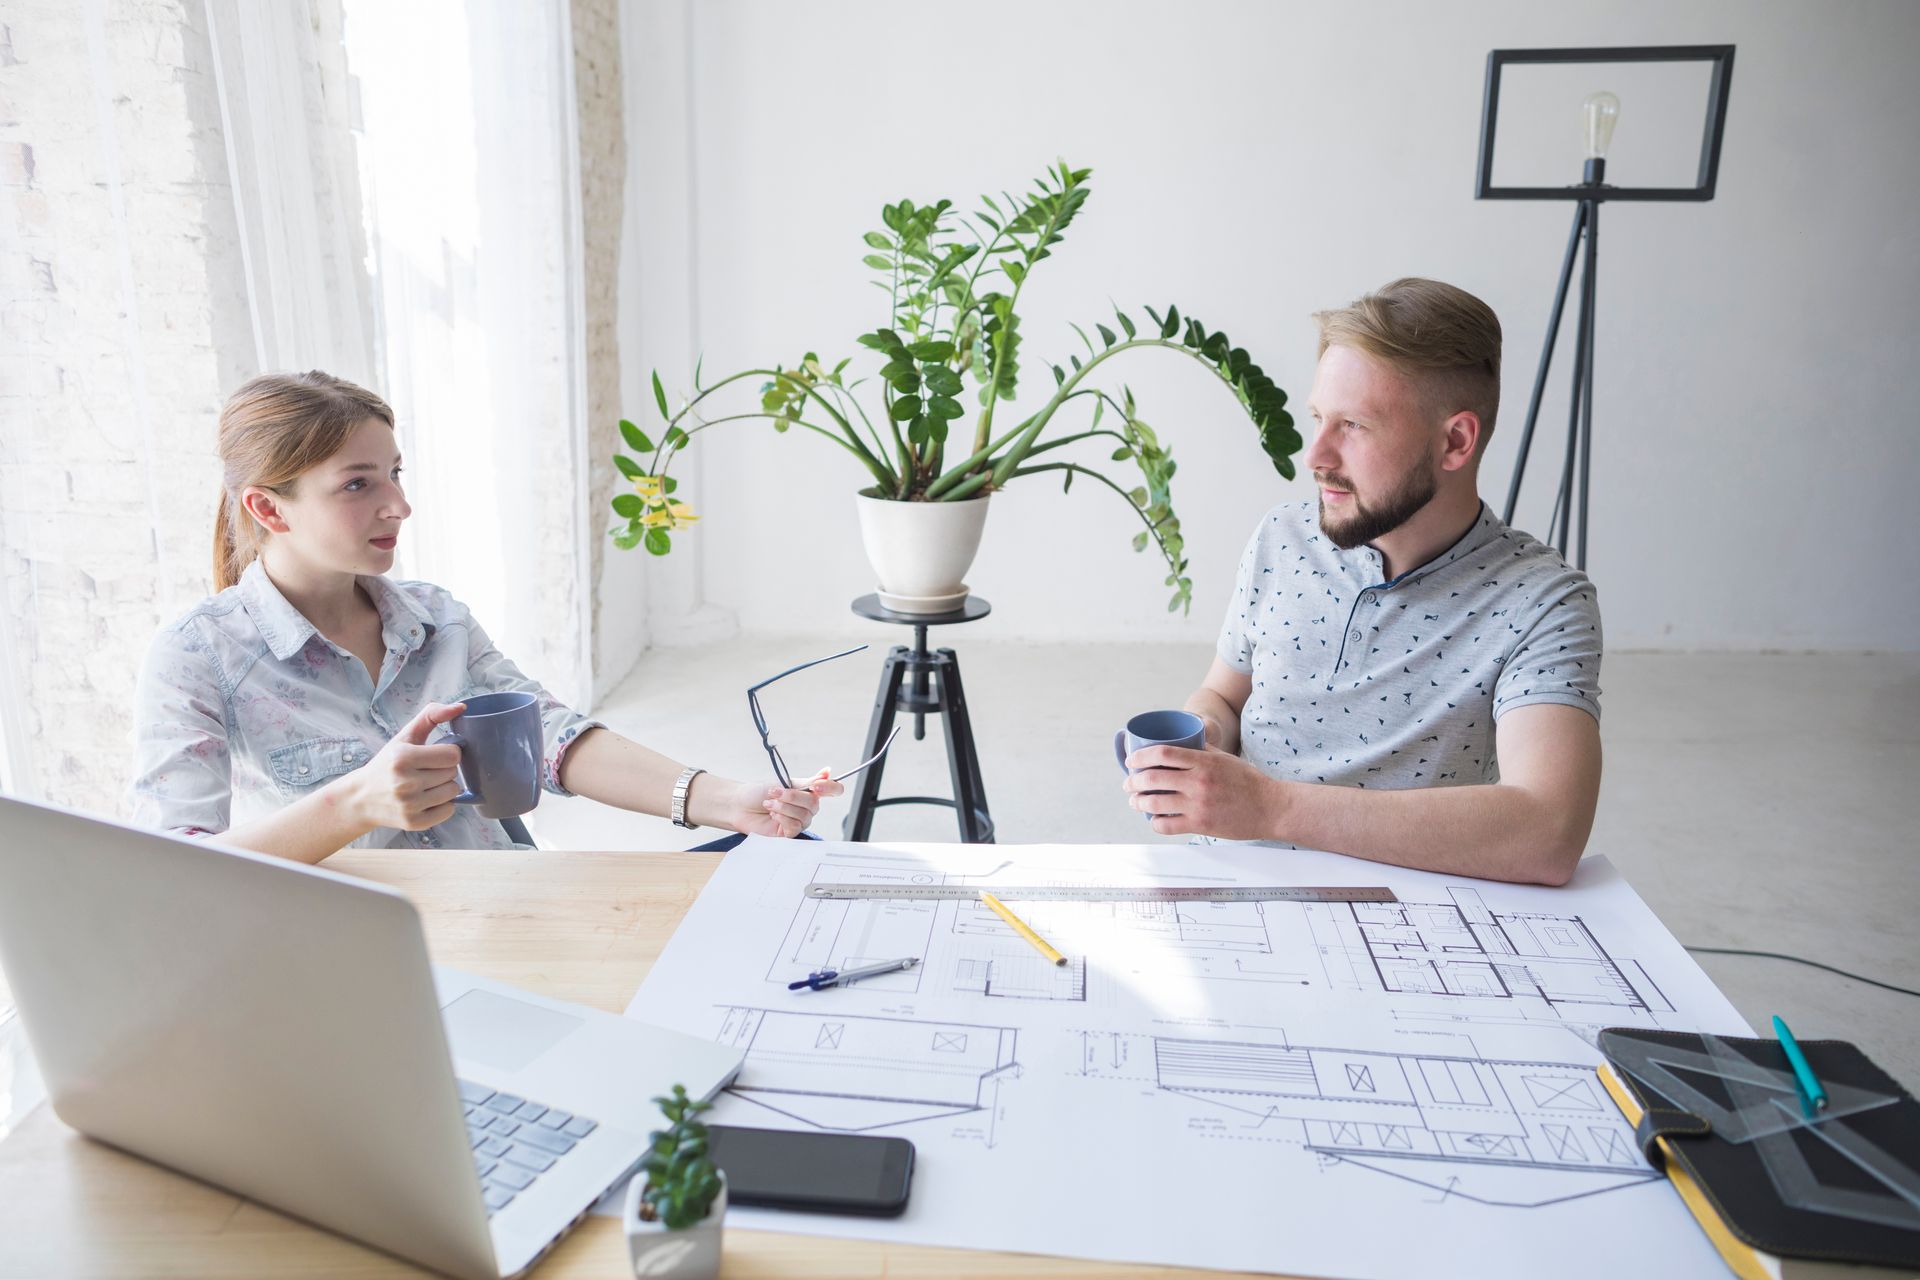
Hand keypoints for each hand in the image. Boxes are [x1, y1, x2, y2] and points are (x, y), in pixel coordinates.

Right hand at [341, 702, 465, 832]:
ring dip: (445, 786)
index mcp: (402, 758)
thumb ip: (431, 715)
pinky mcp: (414, 823)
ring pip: (453, 791)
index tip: (436, 754)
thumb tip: (461, 707)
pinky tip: (426, 799)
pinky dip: (442, 804)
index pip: (452, 755)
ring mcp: (409, 805)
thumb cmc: (387, 764)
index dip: (448, 752)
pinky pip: (449, 811)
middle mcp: (405, 783)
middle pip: (453, 773)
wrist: (361, 798)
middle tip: (427, 770)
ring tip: (426, 784)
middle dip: (444, 769)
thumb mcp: (404, 736)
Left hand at [710, 768, 844, 838]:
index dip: (830, 788)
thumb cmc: (758, 792)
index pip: (833, 790)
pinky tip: (772, 815)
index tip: (817, 786)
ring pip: (804, 816)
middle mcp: (806, 807)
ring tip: (769, 803)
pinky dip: (782, 818)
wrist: (738, 805)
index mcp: (807, 792)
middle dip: (793, 797)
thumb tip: (827, 771)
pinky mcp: (788, 834)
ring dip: (784, 807)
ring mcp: (798, 821)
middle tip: (775, 792)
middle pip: (815, 804)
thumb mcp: (784, 782)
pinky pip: (795, 827)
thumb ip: (807, 781)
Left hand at [1122, 745, 1284, 839]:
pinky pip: (1166, 825)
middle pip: (1152, 778)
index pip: (1162, 753)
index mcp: (1204, 762)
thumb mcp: (1225, 758)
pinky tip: (1154, 819)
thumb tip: (1181, 743)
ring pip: (1154, 803)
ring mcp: (1198, 805)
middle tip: (1129, 783)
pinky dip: (1155, 822)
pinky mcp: (1200, 824)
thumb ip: (1202, 751)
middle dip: (1133, 781)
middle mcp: (1198, 782)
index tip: (1131, 762)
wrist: (1270, 808)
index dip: (1140, 757)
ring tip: (1135, 802)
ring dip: (1138, 802)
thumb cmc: (1249, 782)